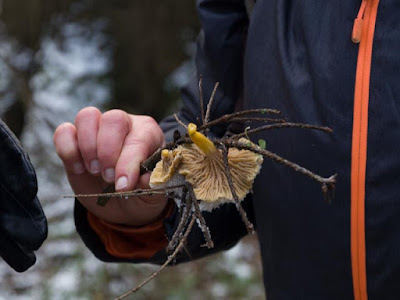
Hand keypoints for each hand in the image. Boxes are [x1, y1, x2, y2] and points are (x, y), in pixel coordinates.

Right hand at [53, 107, 166, 225]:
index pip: (139, 138)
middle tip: (108, 177)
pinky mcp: (74, 139)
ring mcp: (97, 128)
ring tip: (94, 171)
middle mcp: (124, 124)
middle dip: (108, 152)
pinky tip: (79, 169)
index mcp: (148, 134)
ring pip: (87, 116)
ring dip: (88, 147)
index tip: (123, 186)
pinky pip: (64, 131)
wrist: (120, 204)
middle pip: (114, 119)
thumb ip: (153, 185)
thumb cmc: (140, 193)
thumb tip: (147, 179)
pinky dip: (68, 150)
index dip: (129, 163)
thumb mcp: (152, 195)